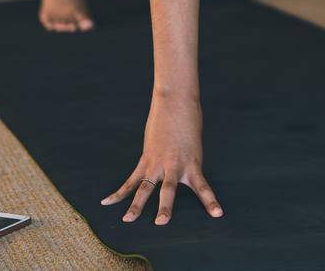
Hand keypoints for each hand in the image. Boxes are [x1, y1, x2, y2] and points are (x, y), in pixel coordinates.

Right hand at [101, 92, 223, 224]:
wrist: (176, 103)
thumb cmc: (190, 124)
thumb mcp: (195, 147)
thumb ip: (188, 164)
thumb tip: (178, 176)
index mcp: (193, 164)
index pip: (203, 187)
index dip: (210, 201)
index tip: (218, 214)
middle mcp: (174, 166)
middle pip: (168, 190)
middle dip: (164, 207)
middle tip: (161, 222)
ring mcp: (158, 163)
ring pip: (145, 187)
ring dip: (136, 205)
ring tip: (128, 219)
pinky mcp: (146, 159)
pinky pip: (132, 180)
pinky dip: (119, 193)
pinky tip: (106, 203)